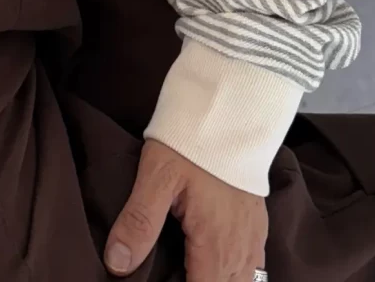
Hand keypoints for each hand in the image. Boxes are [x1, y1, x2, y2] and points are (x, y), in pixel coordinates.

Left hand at [105, 139, 267, 281]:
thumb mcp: (156, 176)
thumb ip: (139, 221)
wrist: (230, 109)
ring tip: (187, 270)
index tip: (159, 281)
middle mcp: (240, 252)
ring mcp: (253, 240)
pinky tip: (212, 263)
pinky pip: (250, 268)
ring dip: (214, 280)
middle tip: (168, 273)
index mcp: (215, 247)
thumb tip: (117, 264)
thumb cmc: (192, 141)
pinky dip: (231, 274)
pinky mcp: (257, 226)